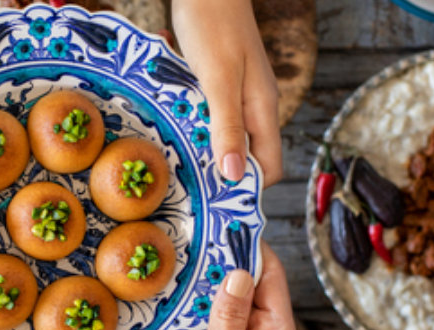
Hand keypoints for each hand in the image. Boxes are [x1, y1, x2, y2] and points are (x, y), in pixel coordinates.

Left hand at [173, 0, 281, 185]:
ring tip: (170, 153)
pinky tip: (167, 117)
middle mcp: (253, 106)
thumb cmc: (214, 26)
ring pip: (220, 136)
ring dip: (197, 144)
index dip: (245, 186)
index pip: (267, 166)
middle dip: (215, 169)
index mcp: (262, 109)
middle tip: (182, 182)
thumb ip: (227, 127)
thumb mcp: (219, 81)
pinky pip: (204, 114)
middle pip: (241, 155)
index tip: (213, 200)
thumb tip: (234, 175)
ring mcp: (235, 94)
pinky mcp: (215, 84)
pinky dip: (187, 119)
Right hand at [174, 242, 297, 329]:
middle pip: (250, 281)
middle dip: (224, 258)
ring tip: (178, 255)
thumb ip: (228, 316)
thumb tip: (239, 269)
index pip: (269, 272)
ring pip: (230, 298)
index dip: (248, 244)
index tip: (221, 218)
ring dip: (207, 282)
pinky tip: (175, 293)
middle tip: (190, 231)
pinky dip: (198, 305)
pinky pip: (216, 318)